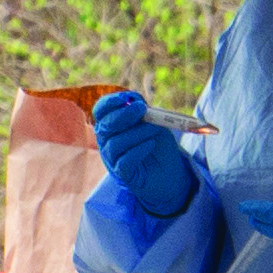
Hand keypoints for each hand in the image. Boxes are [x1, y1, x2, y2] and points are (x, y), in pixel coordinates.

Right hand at [87, 90, 195, 220]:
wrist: (171, 174)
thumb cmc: (160, 146)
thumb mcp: (154, 123)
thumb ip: (144, 112)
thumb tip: (133, 99)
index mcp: (112, 126)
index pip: (101, 111)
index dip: (109, 103)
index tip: (126, 98)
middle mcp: (108, 142)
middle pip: (104, 127)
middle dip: (123, 115)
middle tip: (142, 109)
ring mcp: (113, 159)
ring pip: (115, 144)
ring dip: (137, 133)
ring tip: (154, 130)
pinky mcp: (123, 174)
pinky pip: (124, 161)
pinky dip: (138, 150)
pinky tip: (150, 145)